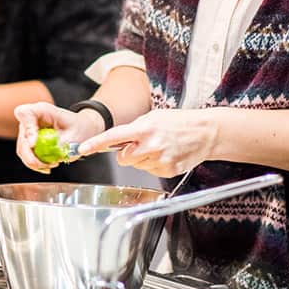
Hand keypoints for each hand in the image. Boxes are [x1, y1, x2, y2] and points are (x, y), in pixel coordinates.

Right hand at [13, 102, 104, 173]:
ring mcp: (29, 130)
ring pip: (22, 149)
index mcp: (43, 110)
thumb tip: (48, 156)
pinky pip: (27, 155)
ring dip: (34, 162)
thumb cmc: (80, 128)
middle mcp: (32, 119)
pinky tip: (48, 166)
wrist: (82, 129)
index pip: (24, 113)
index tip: (34, 144)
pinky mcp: (30, 141)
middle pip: (22, 137)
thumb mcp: (75, 136)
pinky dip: (36, 164)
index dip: (27, 128)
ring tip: (52, 165)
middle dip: (31, 155)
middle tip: (47, 164)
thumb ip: (60, 144)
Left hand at [78, 109, 217, 177]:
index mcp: (144, 128)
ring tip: (159, 147)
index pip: (114, 137)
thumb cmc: (178, 122)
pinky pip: (149, 171)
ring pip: (136, 165)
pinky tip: (166, 155)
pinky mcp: (167, 171)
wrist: (205, 132)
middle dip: (128, 152)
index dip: (95, 144)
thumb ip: (133, 128)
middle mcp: (151, 145)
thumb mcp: (153, 117)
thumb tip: (115, 140)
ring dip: (142, 158)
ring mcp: (159, 160)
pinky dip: (154, 164)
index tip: (82, 149)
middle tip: (142, 144)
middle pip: (123, 158)